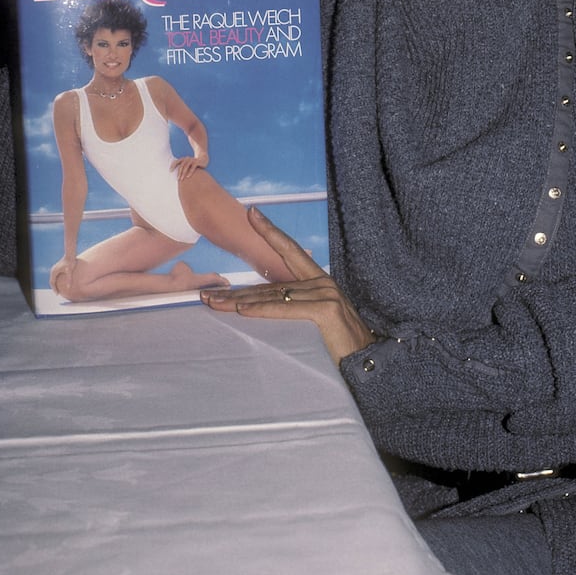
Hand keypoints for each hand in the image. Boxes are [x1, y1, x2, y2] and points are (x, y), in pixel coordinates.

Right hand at [49, 256, 75, 295]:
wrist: (70, 254)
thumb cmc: (70, 262)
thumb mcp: (70, 272)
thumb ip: (69, 279)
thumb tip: (68, 287)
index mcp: (54, 272)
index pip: (52, 283)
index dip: (54, 289)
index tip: (57, 294)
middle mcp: (53, 270)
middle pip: (52, 281)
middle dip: (54, 287)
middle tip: (58, 293)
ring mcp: (55, 268)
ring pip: (53, 278)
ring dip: (55, 284)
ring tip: (59, 288)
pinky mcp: (58, 267)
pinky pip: (56, 276)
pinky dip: (57, 280)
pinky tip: (61, 282)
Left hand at [171, 154, 208, 179]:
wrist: (204, 158)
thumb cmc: (194, 164)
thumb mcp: (188, 165)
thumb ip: (183, 169)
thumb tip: (176, 176)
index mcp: (183, 159)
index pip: (176, 162)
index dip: (173, 166)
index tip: (170, 171)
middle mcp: (187, 158)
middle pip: (181, 166)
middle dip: (179, 173)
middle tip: (177, 179)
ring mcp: (192, 160)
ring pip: (186, 166)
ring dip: (183, 173)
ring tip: (181, 179)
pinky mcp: (197, 162)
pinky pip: (193, 167)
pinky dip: (190, 172)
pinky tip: (188, 176)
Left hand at [201, 208, 374, 365]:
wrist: (370, 362)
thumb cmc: (342, 344)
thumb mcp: (316, 319)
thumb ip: (295, 307)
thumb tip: (259, 305)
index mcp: (320, 281)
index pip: (290, 250)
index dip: (270, 231)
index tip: (252, 212)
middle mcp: (322, 282)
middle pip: (270, 282)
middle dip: (235, 289)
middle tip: (206, 294)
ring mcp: (326, 293)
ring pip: (273, 296)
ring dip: (239, 302)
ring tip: (213, 304)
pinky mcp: (326, 310)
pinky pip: (286, 309)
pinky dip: (262, 310)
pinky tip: (241, 310)